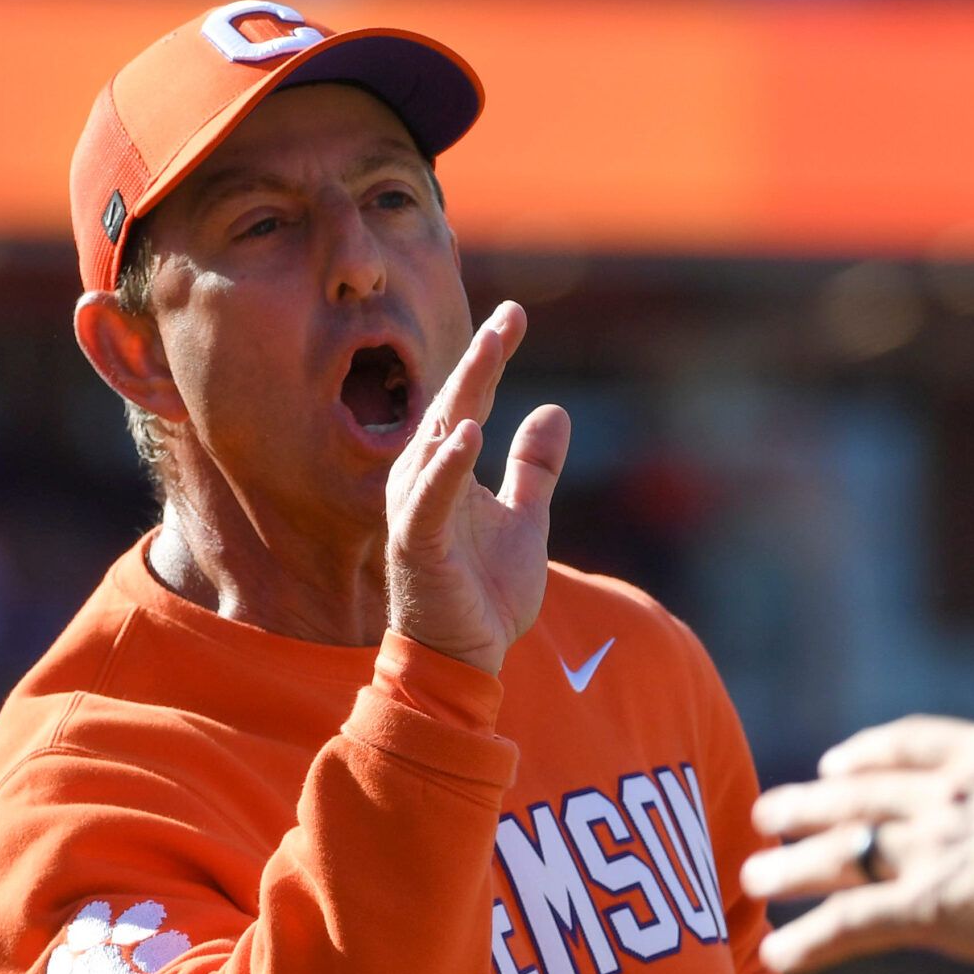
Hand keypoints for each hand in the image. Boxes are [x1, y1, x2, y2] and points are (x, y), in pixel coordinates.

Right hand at [384, 302, 570, 674]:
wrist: (466, 659)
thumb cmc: (485, 593)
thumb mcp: (525, 519)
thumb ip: (534, 468)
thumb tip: (555, 409)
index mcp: (450, 472)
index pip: (470, 402)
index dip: (491, 358)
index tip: (515, 315)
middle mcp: (427, 482)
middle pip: (451, 408)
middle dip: (479, 362)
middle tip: (506, 319)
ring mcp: (418, 511)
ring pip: (438, 441)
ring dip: (462, 395)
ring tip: (490, 352)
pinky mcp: (417, 544)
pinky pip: (430, 498)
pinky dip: (447, 465)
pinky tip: (467, 434)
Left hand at [743, 713, 973, 973]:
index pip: (910, 745)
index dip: (865, 754)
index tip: (836, 761)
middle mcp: (951, 793)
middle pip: (859, 794)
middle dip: (808, 805)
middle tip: (766, 812)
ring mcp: (937, 846)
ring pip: (841, 853)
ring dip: (791, 867)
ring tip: (752, 879)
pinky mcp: (934, 903)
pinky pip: (853, 920)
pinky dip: (810, 938)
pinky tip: (778, 955)